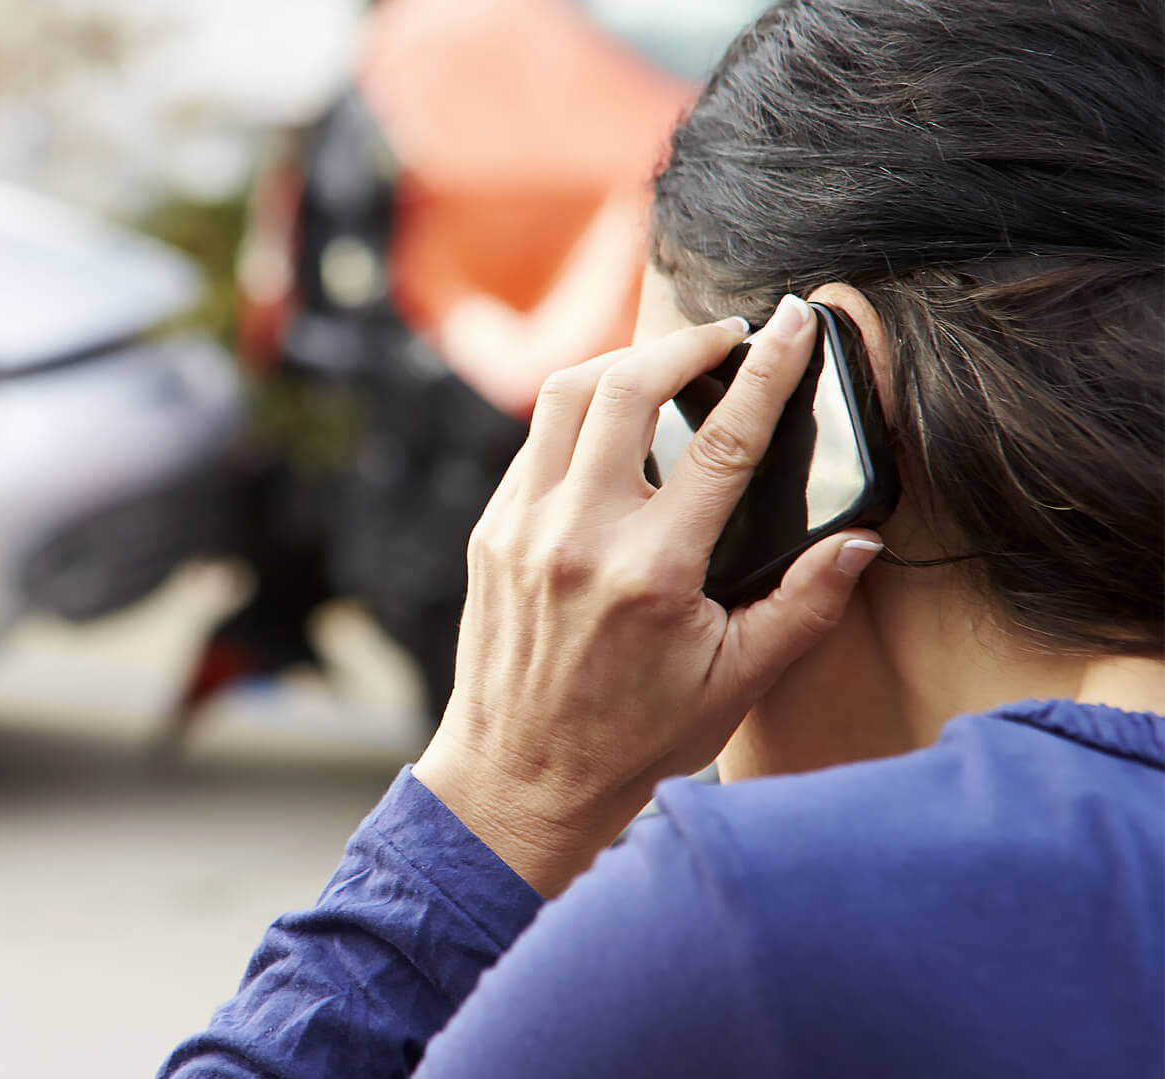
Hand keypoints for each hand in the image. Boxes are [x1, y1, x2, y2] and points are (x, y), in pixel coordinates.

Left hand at [412, 295, 884, 896]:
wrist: (517, 780)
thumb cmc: (632, 741)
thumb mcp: (735, 684)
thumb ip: (804, 606)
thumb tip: (859, 542)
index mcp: (650, 572)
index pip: (723, 442)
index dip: (767, 369)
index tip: (792, 320)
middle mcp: (577, 536)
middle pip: (624, 386)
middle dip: (683, 344)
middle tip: (728, 338)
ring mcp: (522, 529)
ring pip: (564, 399)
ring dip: (621, 364)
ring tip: (669, 365)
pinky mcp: (490, 534)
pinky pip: (534, 445)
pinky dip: (577, 417)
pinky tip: (613, 426)